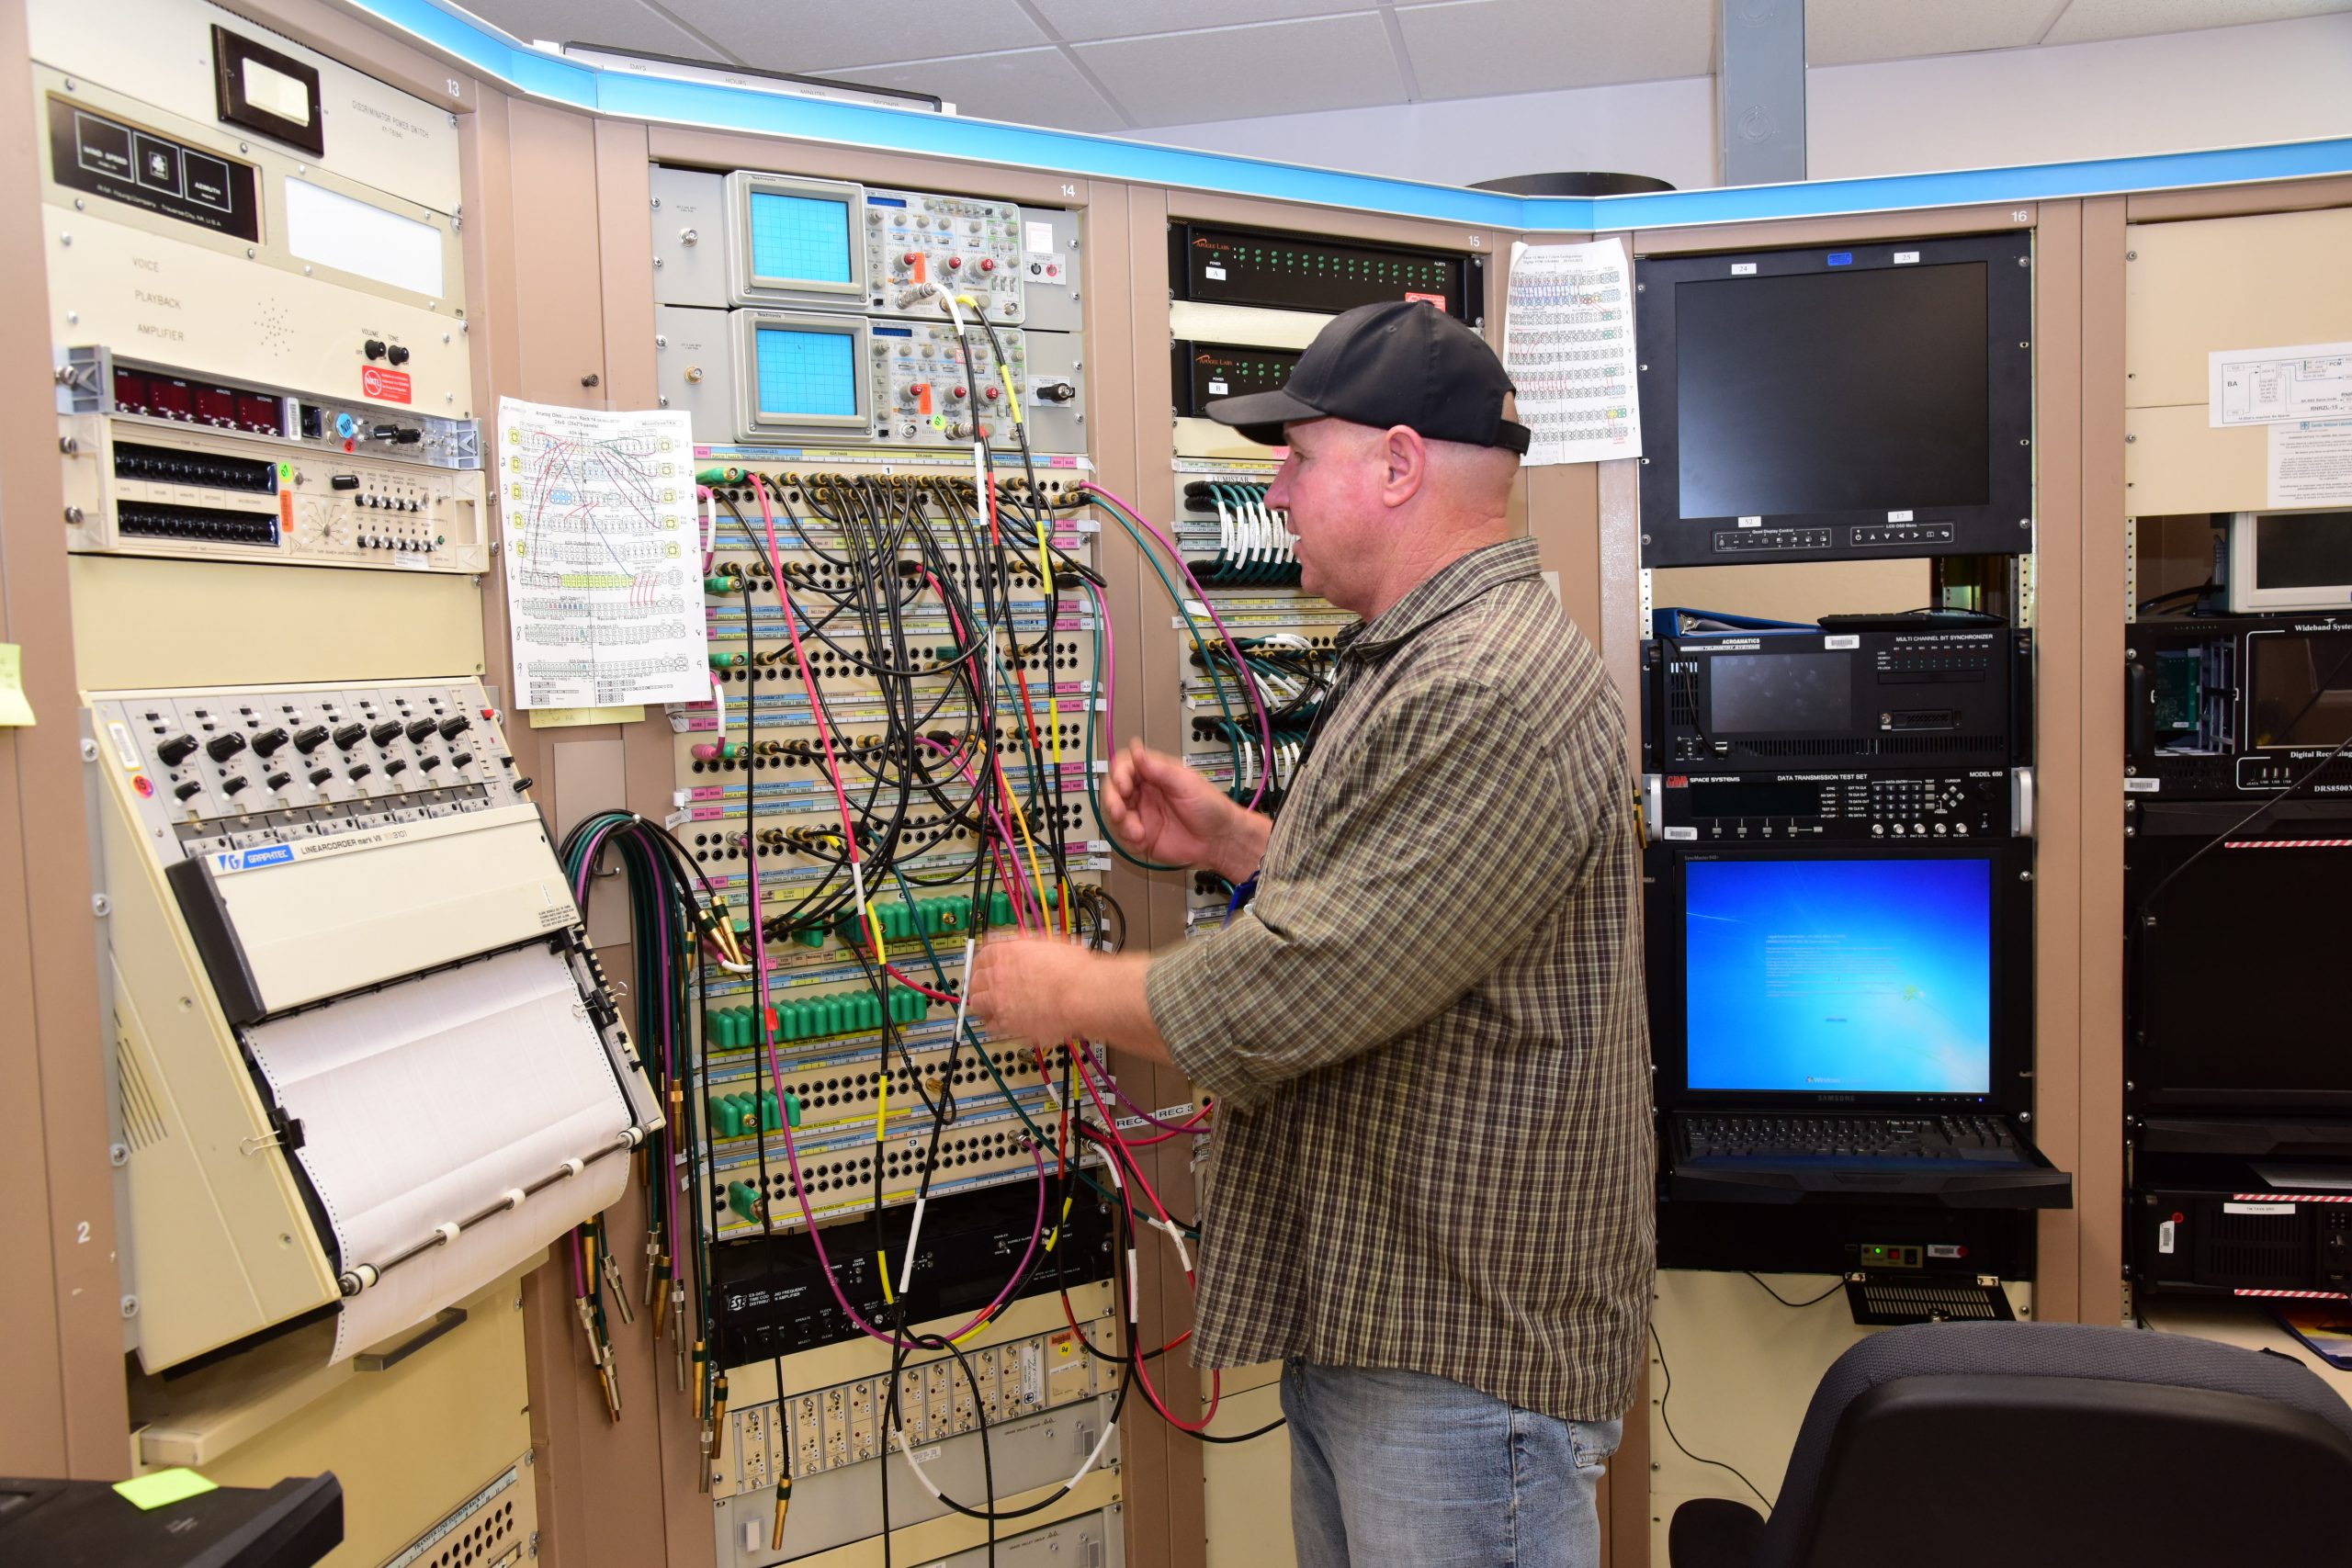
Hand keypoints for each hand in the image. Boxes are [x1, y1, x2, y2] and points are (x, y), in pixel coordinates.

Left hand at [967, 934, 1098, 1046]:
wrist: (1081, 995)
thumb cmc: (1075, 971)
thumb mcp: (1053, 946)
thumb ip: (1033, 948)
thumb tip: (1031, 948)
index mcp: (1008, 953)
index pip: (983, 956)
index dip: (983, 963)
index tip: (985, 967)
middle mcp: (998, 975)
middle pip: (975, 980)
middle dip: (980, 985)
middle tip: (987, 989)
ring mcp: (999, 1000)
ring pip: (977, 1004)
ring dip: (983, 1005)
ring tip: (992, 1008)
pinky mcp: (1007, 1024)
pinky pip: (990, 1027)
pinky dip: (995, 1026)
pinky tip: (1003, 1025)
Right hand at [1103, 739, 1267, 879]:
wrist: (1220, 841)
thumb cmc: (1211, 808)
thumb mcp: (1186, 783)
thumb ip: (1158, 768)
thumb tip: (1136, 750)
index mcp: (1155, 775)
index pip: (1126, 767)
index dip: (1119, 774)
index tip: (1123, 785)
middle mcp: (1145, 794)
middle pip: (1114, 790)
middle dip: (1112, 800)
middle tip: (1119, 811)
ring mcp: (1143, 815)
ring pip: (1116, 815)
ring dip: (1121, 823)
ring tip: (1137, 831)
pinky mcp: (1143, 837)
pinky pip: (1124, 837)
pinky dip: (1128, 840)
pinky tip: (1142, 841)